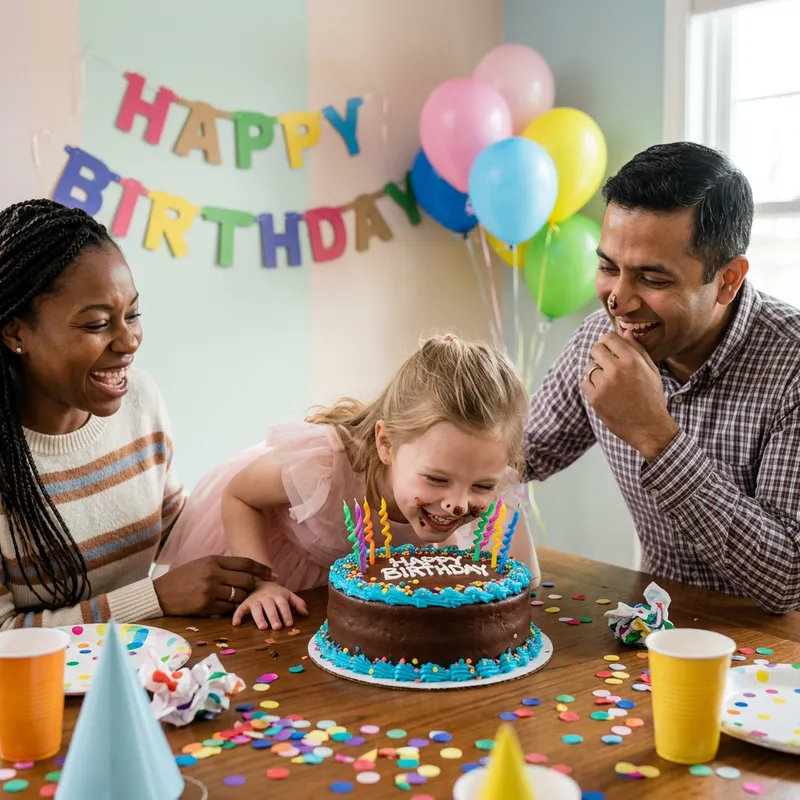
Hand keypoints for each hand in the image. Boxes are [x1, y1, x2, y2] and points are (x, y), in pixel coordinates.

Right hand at [154, 556, 272, 616]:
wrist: (160, 594)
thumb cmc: (183, 578)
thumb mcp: (203, 564)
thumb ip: (223, 566)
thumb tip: (248, 570)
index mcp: (214, 561)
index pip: (245, 563)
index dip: (262, 569)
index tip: (273, 574)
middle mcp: (214, 575)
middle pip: (246, 581)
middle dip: (253, 585)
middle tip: (255, 588)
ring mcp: (210, 592)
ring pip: (239, 596)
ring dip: (242, 598)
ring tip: (237, 597)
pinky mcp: (206, 607)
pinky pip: (228, 609)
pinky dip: (230, 608)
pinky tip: (226, 605)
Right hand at [232, 581, 307, 629]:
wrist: (259, 581)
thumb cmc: (276, 593)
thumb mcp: (288, 595)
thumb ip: (297, 603)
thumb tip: (305, 613)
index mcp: (278, 595)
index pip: (283, 605)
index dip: (286, 614)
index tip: (289, 624)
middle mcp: (266, 597)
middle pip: (270, 607)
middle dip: (274, 617)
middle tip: (277, 627)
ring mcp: (255, 599)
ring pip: (256, 609)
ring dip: (259, 618)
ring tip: (263, 627)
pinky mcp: (245, 603)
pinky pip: (240, 608)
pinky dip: (237, 615)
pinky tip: (236, 624)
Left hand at [581, 331, 678, 460]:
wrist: (649, 427)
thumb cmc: (651, 398)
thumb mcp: (651, 370)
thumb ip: (637, 350)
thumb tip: (625, 333)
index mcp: (632, 360)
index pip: (609, 338)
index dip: (607, 341)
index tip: (609, 347)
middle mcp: (616, 370)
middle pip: (596, 349)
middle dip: (600, 354)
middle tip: (607, 364)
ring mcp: (604, 384)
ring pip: (589, 367)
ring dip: (595, 371)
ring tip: (607, 381)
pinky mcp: (595, 398)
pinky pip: (585, 383)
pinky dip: (591, 386)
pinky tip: (603, 392)